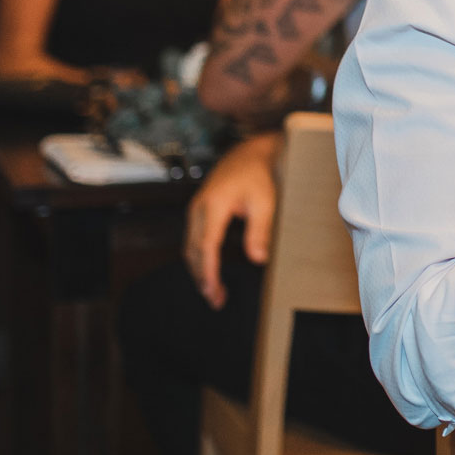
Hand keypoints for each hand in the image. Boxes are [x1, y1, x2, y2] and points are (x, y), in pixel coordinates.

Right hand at [185, 133, 279, 308]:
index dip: (208, 272)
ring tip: (214, 292)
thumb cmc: (258, 175)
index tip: (213, 291)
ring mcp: (195, 209)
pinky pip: (192, 240)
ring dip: (198, 271)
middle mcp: (199, 208)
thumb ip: (260, 230)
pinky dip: (198, 259)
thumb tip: (258, 258)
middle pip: (193, 251)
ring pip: (189, 247)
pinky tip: (209, 272)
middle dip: (202, 278)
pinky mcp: (198, 212)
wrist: (249, 154)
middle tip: (216, 299)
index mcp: (215, 205)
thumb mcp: (265, 202)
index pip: (206, 246)